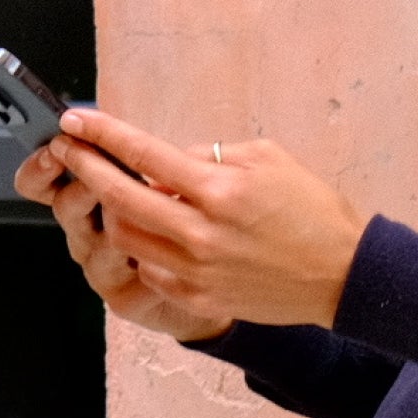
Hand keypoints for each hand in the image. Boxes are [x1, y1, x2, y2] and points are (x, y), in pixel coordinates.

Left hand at [40, 109, 366, 331]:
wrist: (345, 275)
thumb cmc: (316, 214)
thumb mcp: (271, 161)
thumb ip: (215, 155)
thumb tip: (173, 158)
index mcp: (221, 190)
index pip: (143, 154)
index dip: (102, 133)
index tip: (76, 120)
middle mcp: (203, 232)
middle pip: (120, 196)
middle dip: (86, 168)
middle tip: (72, 153)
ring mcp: (200, 270)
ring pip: (128, 238)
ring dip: (116, 213)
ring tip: (121, 200)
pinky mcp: (205, 297)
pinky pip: (152, 272)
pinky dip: (146, 251)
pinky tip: (156, 239)